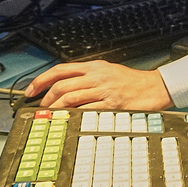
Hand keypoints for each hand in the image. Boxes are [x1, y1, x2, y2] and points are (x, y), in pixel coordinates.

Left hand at [26, 61, 173, 109]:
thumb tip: (65, 88)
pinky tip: (69, 120)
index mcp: (95, 66)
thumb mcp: (109, 71)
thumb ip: (89, 77)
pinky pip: (86, 110)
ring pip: (70, 98)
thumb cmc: (133, 82)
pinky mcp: (112, 104)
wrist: (156, 87)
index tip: (31, 90)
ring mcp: (104, 90)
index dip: (41, 80)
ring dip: (56, 108)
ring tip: (51, 115)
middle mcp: (97, 76)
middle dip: (45, 98)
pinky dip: (74, 115)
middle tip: (40, 107)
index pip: (61, 70)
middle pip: (62, 85)